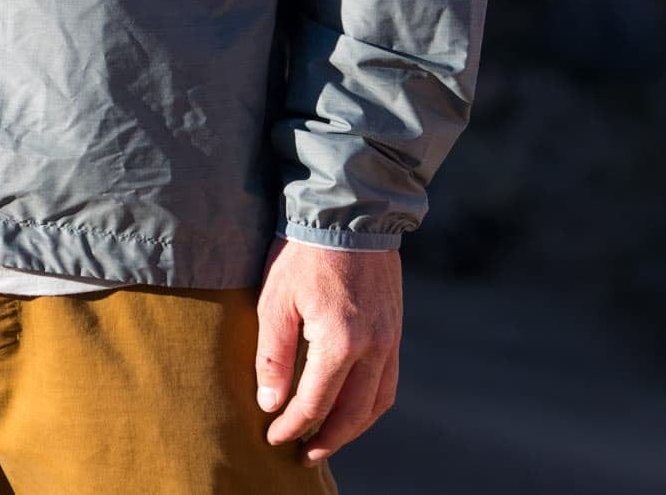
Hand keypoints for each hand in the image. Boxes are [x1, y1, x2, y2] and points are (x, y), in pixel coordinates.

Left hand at [254, 235, 401, 465]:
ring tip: (328, 439)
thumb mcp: (275, 299)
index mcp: (339, 343)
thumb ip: (273, 355)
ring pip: (376, 404)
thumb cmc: (303, 252)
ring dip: (352, 429)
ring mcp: (390, 340)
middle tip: (303, 454)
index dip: (292, 426)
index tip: (273, 437)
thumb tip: (270, 405)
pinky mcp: (395, 329)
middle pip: (351, 414)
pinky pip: (389, 382)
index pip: (314, 404)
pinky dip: (371, 404)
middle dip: (326, 439)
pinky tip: (353, 407)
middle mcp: (373, 349)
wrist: (348, 211)